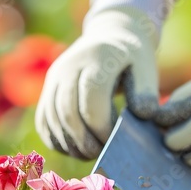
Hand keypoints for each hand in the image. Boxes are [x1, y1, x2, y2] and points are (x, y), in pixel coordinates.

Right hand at [36, 0, 171, 158]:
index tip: (115, 141)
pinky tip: (74, 148)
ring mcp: (54, 77)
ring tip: (90, 153)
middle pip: (68, 112)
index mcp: (96, 58)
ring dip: (70, 144)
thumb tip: (144, 115)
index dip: (102, 126)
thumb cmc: (131, 57)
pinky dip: (56, 140)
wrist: (109, 36)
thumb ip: (147, 90)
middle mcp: (69, 66)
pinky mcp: (47, 89)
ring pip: (52, 119)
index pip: (91, 97)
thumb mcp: (146, 66)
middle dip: (85, 140)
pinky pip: (43, 121)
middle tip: (102, 153)